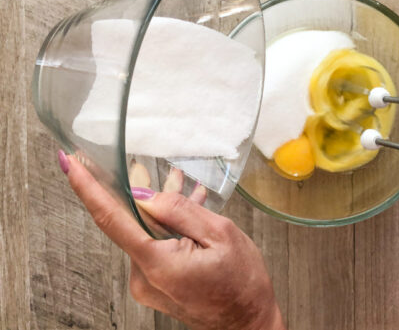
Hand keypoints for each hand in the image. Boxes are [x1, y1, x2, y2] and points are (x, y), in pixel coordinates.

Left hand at [57, 154, 285, 329]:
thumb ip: (179, 211)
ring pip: (144, 232)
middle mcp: (144, 277)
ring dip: (161, 210)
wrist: (248, 322)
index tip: (71, 164)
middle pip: (131, 222)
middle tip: (152, 167)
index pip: (111, 219)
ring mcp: (146, 284)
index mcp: (158, 262)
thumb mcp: (222, 234)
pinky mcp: (153, 284)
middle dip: (142, 192)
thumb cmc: (242, 283)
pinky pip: (153, 246)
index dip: (88, 188)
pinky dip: (167, 228)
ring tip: (184, 189)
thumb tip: (142, 193)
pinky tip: (186, 215)